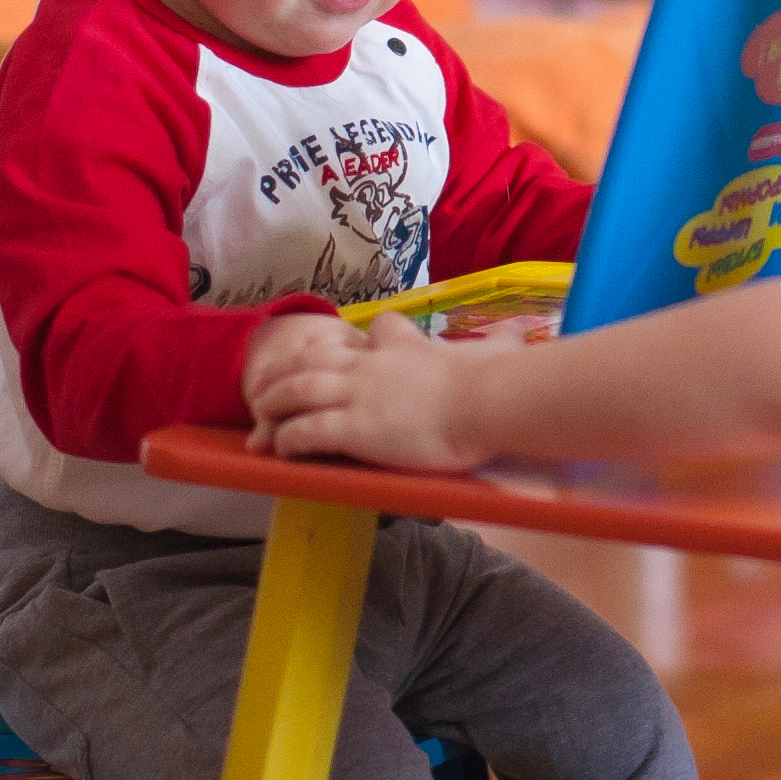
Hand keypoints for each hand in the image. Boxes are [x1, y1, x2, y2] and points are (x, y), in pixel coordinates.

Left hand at [245, 310, 499, 470]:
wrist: (487, 402)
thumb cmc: (494, 380)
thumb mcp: (493, 351)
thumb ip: (500, 342)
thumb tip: (520, 330)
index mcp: (404, 347)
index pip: (373, 333)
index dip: (352, 343)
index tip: (340, 351)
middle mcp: (371, 366)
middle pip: (314, 360)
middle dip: (286, 372)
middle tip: (268, 386)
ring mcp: (359, 395)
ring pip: (299, 391)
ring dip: (275, 403)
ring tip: (259, 416)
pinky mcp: (355, 428)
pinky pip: (308, 432)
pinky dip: (289, 439)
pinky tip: (280, 449)